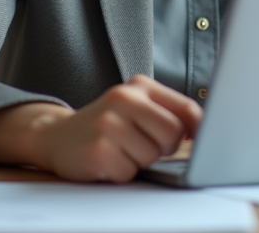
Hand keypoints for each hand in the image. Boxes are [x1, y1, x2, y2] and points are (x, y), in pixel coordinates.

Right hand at [35, 75, 201, 181]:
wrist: (55, 136)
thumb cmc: (106, 125)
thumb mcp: (135, 108)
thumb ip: (166, 113)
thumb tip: (203, 133)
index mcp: (139, 86)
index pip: (186, 108)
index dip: (200, 130)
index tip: (200, 143)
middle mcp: (123, 99)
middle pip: (172, 134)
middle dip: (163, 148)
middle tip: (141, 145)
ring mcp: (108, 123)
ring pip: (151, 156)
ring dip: (139, 162)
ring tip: (120, 151)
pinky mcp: (97, 150)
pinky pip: (129, 172)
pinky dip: (121, 173)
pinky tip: (107, 161)